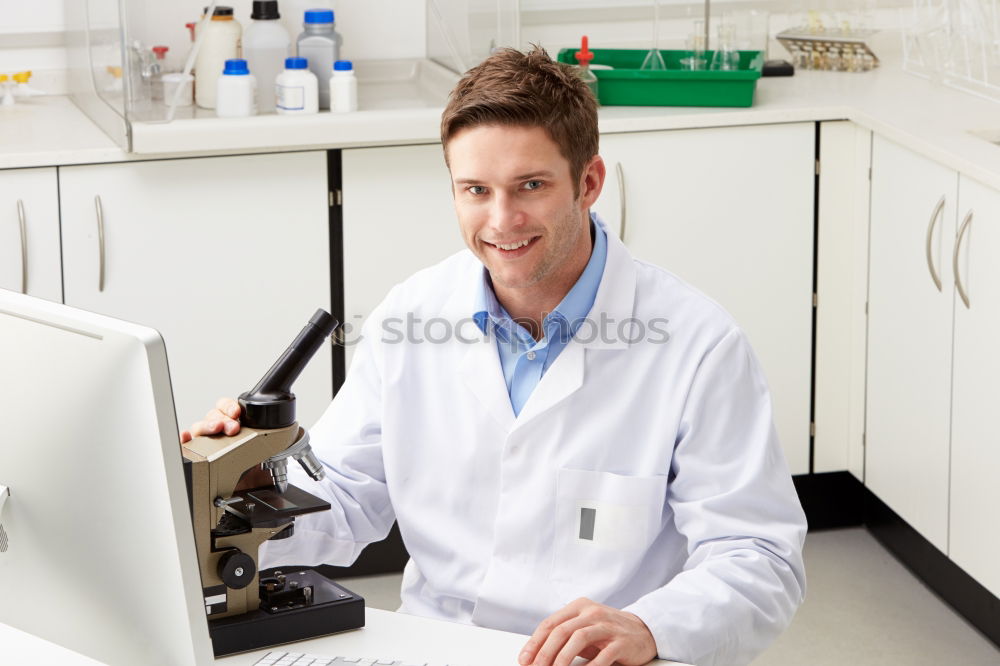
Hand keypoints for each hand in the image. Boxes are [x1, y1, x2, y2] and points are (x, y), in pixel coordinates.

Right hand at [180, 397, 271, 489]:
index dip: (229, 407)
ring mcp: (206, 444)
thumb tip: (287, 434)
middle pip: (213, 416)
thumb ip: (273, 440)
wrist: (251, 490)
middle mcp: (218, 433)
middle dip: (224, 419)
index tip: (237, 412)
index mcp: (233, 425)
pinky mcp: (196, 458)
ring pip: (199, 428)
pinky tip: (186, 437)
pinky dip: (184, 440)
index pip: (225, 407)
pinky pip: (185, 447)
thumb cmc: (257, 469)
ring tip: (216, 429)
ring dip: (208, 426)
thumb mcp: (267, 452)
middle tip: (233, 427)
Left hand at [519, 598, 657, 665]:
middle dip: (545, 653)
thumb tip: (536, 656)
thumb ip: (563, 637)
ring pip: (578, 638)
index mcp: (579, 607)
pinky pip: (603, 655)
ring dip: (562, 658)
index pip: (550, 624)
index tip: (524, 660)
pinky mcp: (622, 641)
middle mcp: (591, 612)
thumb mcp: (583, 629)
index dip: (535, 643)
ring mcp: (607, 625)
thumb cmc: (607, 632)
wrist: (643, 631)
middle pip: (561, 631)